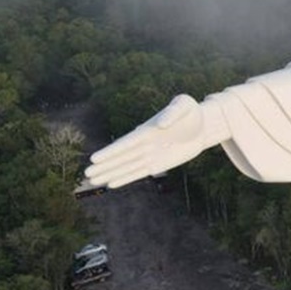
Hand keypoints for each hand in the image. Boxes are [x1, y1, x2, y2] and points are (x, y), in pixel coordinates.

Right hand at [85, 94, 205, 187]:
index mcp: (147, 130)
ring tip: (93, 181)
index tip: (95, 159)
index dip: (111, 152)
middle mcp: (145, 144)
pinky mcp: (158, 164)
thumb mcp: (184, 106)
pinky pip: (139, 173)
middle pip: (122, 158)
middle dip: (105, 166)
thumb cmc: (191, 112)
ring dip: (111, 174)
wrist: (203, 126)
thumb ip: (172, 113)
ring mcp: (150, 155)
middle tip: (87, 174)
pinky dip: (126, 178)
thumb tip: (159, 125)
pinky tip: (111, 183)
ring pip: (127, 167)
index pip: (126, 143)